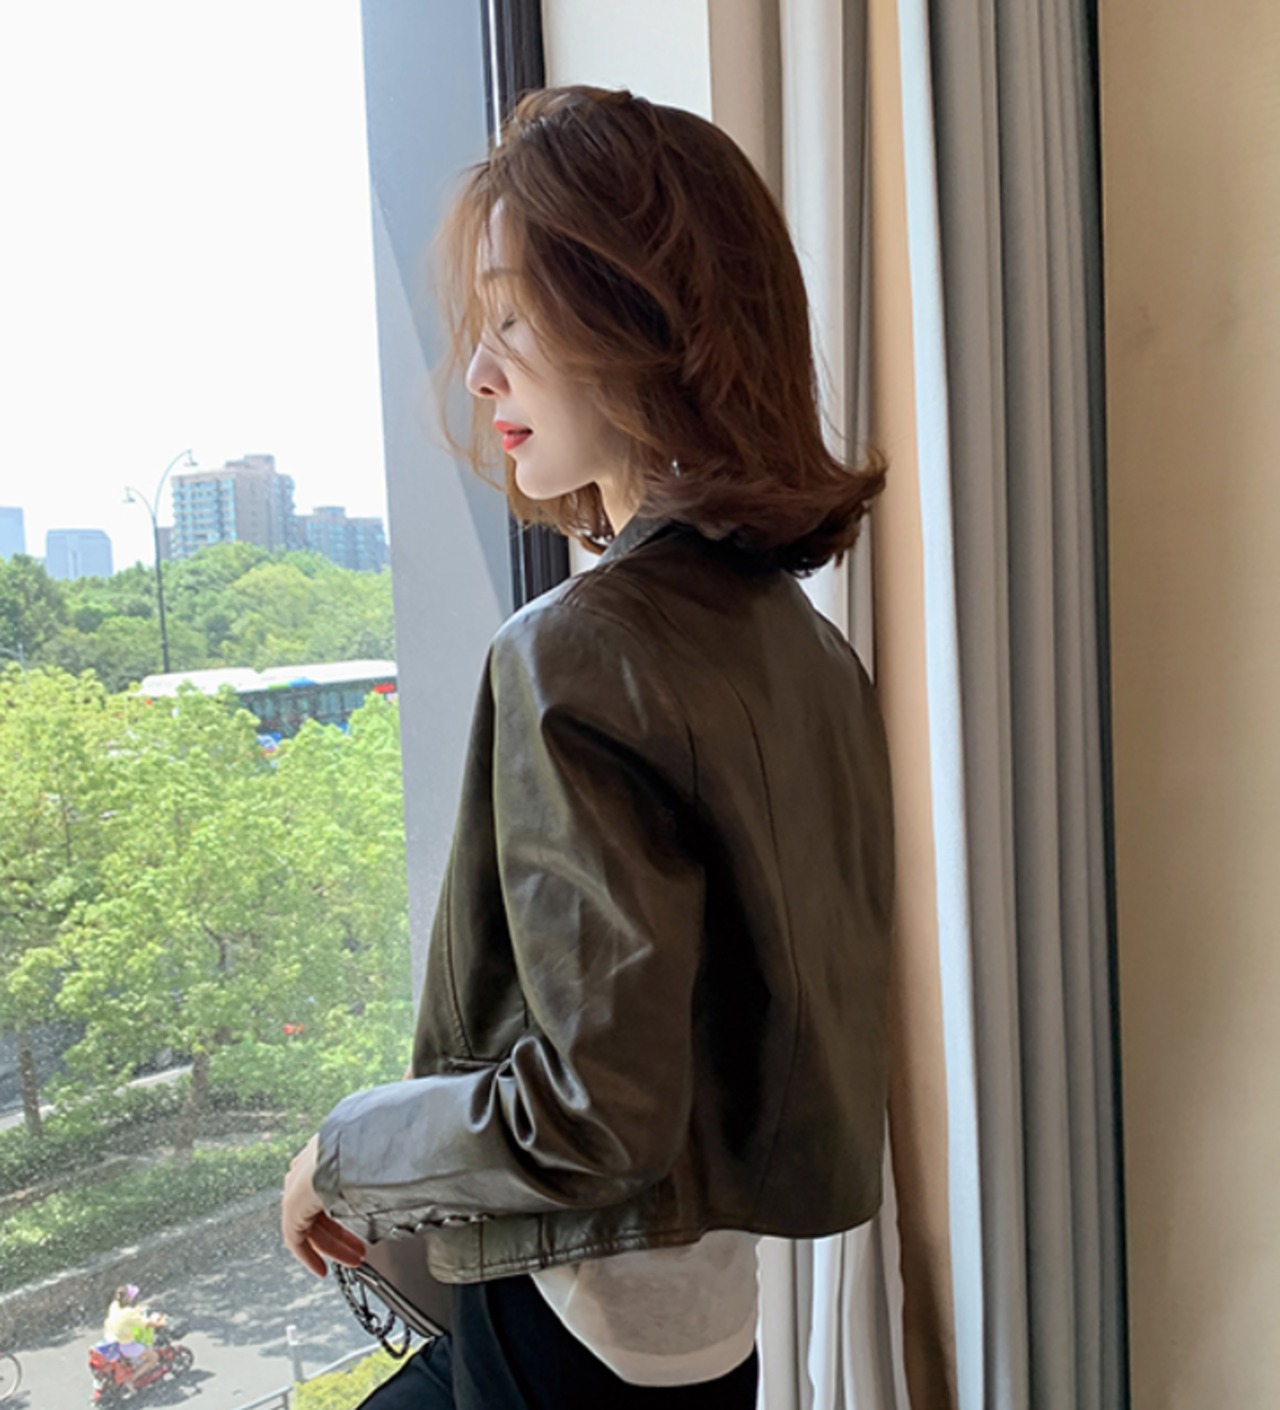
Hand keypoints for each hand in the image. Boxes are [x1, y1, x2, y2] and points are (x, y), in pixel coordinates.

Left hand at [281, 1134, 367, 1277]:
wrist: (350, 1151)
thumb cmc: (369, 1149)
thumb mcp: (375, 1163)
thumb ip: (377, 1177)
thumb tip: (403, 1184)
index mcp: (326, 1155)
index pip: (332, 1193)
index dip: (347, 1215)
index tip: (359, 1228)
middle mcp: (307, 1171)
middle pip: (323, 1213)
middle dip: (343, 1236)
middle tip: (360, 1251)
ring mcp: (296, 1188)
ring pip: (313, 1226)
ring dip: (333, 1247)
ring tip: (353, 1261)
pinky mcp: (291, 1207)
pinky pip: (297, 1238)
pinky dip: (309, 1255)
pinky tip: (321, 1269)